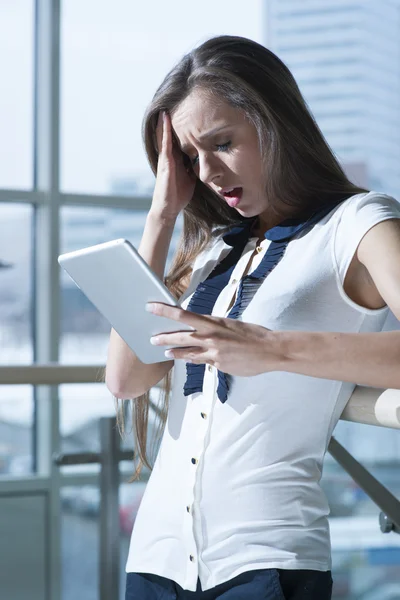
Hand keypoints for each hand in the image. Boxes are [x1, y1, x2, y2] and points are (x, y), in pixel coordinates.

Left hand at [147, 302, 282, 375]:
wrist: (270, 350)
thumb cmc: (252, 334)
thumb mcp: (230, 324)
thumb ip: (213, 327)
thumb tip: (201, 329)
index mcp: (214, 322)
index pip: (183, 315)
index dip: (165, 311)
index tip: (151, 307)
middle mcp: (211, 336)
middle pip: (181, 336)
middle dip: (163, 337)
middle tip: (151, 338)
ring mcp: (214, 352)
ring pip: (187, 352)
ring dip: (174, 352)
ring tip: (164, 351)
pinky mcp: (218, 365)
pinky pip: (201, 361)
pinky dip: (191, 359)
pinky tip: (184, 359)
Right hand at [150, 111, 196, 221]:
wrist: (169, 209)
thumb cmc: (178, 195)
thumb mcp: (190, 177)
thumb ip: (194, 167)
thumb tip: (205, 161)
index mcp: (175, 160)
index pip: (177, 140)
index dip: (179, 128)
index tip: (184, 114)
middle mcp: (168, 157)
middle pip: (168, 135)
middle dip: (169, 122)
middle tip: (171, 105)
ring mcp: (165, 160)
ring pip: (164, 137)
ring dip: (164, 123)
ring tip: (165, 108)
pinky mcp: (165, 164)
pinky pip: (165, 145)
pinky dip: (165, 132)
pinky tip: (166, 121)